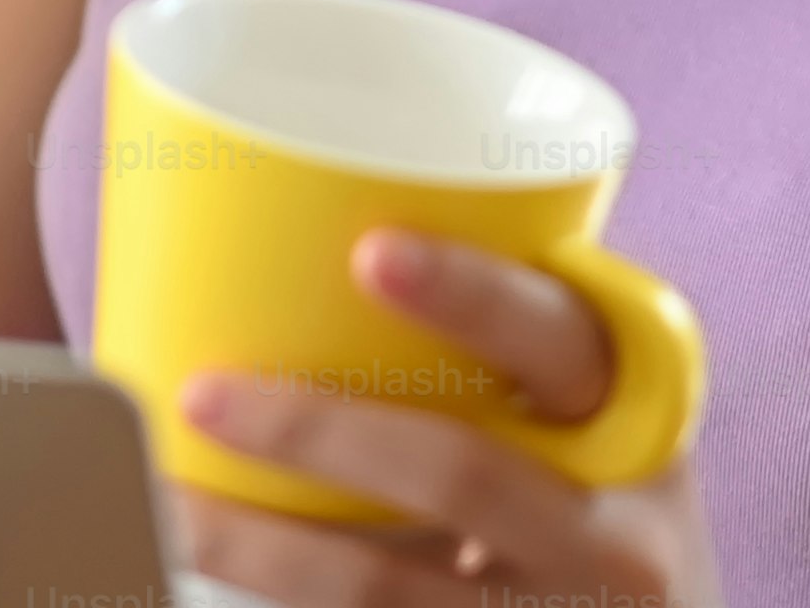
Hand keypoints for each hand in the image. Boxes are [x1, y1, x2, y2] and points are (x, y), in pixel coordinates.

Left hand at [168, 231, 720, 607]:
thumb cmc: (593, 498)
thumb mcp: (584, 423)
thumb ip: (493, 351)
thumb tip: (291, 237)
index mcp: (637, 415)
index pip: (559, 338)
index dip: (471, 295)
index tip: (370, 252)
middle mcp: (621, 529)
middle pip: (460, 474)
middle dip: (316, 433)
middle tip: (203, 392)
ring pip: (389, 584)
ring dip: (262, 545)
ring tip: (173, 498)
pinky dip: (286, 601)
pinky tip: (220, 572)